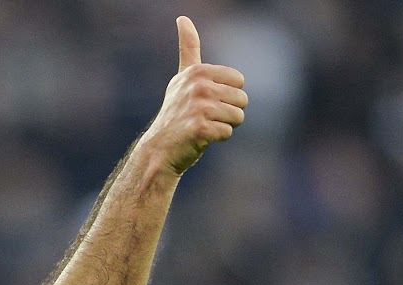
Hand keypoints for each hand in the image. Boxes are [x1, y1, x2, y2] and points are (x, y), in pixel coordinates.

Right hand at [139, 16, 247, 175]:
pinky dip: (217, 138)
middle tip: (206, 117)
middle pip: (242, 99)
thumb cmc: (176, 112)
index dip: (228, 94)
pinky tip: (201, 138)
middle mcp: (198, 86)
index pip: (239, 80)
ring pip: (238, 117)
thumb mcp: (182, 77)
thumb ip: (189, 48)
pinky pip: (227, 132)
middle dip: (229, 112)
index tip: (207, 101)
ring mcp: (199, 108)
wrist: (160, 148)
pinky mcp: (201, 129)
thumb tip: (182, 17)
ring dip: (225, 125)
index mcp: (198, 71)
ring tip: (204, 126)